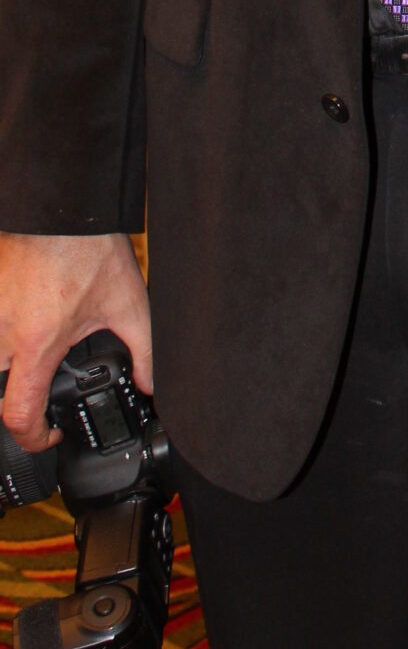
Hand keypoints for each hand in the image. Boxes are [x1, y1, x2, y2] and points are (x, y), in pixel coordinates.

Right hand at [0, 232, 151, 453]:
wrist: (64, 210)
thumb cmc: (89, 251)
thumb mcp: (128, 305)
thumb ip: (144, 350)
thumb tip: (151, 384)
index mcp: (37, 343)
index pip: (18, 414)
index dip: (32, 438)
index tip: (49, 434)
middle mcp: (2, 334)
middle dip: (19, 400)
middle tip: (46, 393)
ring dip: (10, 369)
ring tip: (39, 356)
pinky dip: (5, 341)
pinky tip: (29, 327)